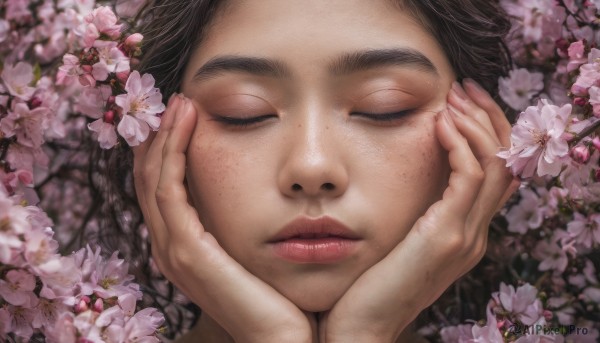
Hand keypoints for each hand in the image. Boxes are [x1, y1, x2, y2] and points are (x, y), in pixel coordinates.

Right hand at [133, 95, 314, 342]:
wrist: (284, 339)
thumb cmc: (277, 295)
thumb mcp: (254, 247)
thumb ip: (243, 220)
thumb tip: (257, 186)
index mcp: (183, 245)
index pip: (163, 186)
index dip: (167, 147)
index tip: (184, 112)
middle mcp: (169, 246)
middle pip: (150, 178)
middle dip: (159, 135)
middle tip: (176, 98)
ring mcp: (174, 249)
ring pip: (154, 178)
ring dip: (163, 136)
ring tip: (180, 101)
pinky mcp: (187, 250)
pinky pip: (170, 188)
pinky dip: (173, 151)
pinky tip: (186, 122)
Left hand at [318, 80, 519, 341]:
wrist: (360, 327)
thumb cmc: (369, 283)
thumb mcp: (398, 240)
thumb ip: (413, 213)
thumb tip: (406, 174)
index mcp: (464, 234)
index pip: (495, 172)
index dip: (486, 133)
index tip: (461, 103)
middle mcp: (474, 235)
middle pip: (505, 163)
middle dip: (487, 119)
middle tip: (463, 89)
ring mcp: (465, 238)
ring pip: (496, 165)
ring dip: (476, 125)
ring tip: (451, 99)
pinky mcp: (445, 237)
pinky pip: (468, 178)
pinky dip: (459, 145)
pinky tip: (437, 125)